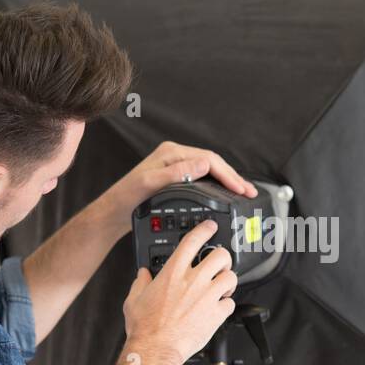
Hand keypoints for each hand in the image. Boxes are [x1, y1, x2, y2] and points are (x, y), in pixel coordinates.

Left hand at [101, 141, 256, 235]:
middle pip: (213, 163)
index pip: (208, 159)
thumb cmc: (128, 198)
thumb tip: (204, 164)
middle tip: (250, 192)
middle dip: (233, 177)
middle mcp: (175, 156)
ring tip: (244, 192)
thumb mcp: (151, 183)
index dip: (227, 174)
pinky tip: (225, 192)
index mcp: (172, 153)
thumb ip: (177, 173)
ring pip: (210, 170)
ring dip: (228, 181)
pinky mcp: (176, 177)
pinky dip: (218, 184)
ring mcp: (176, 166)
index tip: (240, 189)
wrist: (114, 212)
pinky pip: (204, 177)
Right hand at [122, 220, 236, 364]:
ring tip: (222, 288)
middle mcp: (193, 281)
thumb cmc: (145, 327)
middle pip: (220, 255)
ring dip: (228, 281)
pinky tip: (218, 309)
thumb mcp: (134, 300)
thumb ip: (140, 283)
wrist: (156, 348)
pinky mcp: (216, 314)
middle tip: (219, 264)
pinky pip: (230, 303)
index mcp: (173, 272)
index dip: (205, 230)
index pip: (193, 241)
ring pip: (231, 277)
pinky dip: (226, 305)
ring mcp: (207, 296)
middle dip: (223, 257)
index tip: (210, 227)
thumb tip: (142, 274)